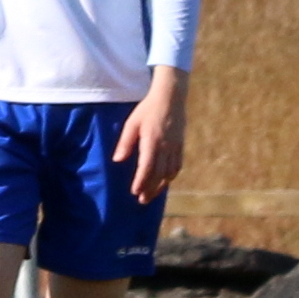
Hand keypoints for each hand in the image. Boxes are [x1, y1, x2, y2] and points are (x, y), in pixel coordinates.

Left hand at [115, 71, 187, 201]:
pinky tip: (165, 181)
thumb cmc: (148, 110)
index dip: (141, 181)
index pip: (147, 167)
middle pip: (159, 174)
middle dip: (151, 189)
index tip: (134, 192)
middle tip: (142, 200)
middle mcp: (166, 146)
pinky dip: (171, 176)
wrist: (171, 98)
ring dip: (161, 186)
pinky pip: (177, 165)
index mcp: (152, 141)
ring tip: (152, 194)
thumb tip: (117, 160)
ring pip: (170, 172)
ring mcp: (175, 146)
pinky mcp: (181, 145)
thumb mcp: (132, 123)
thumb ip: (125, 142)